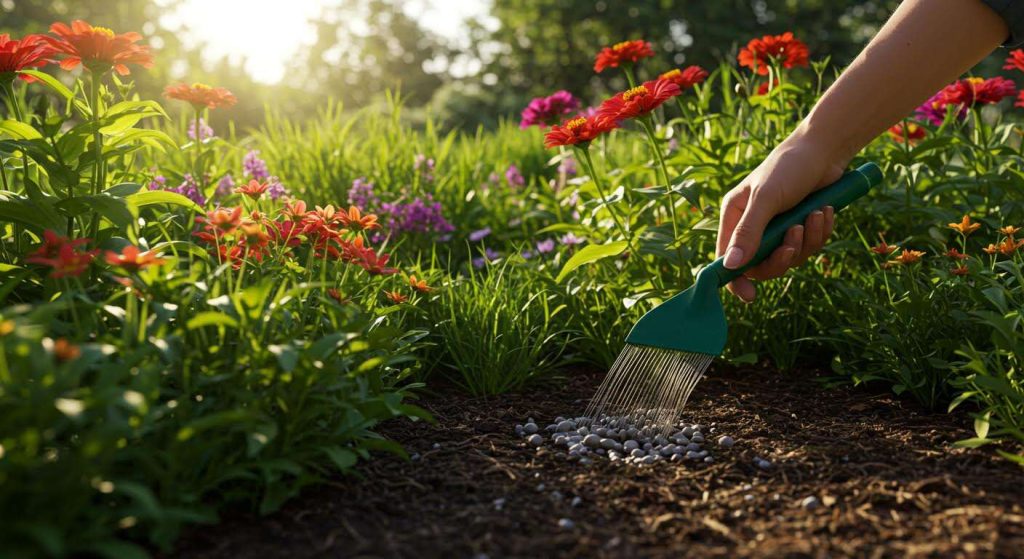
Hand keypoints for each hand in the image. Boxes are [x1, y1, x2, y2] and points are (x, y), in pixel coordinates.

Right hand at [716, 133, 848, 301]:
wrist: (824, 151)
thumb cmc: (788, 168)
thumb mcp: (765, 199)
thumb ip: (748, 232)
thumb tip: (731, 265)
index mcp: (735, 217)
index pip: (727, 258)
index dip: (735, 279)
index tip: (750, 295)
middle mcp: (753, 226)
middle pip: (761, 265)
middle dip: (782, 256)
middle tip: (794, 241)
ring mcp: (778, 228)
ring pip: (789, 257)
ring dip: (806, 241)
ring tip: (814, 215)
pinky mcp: (800, 227)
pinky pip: (809, 246)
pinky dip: (819, 232)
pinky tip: (824, 211)